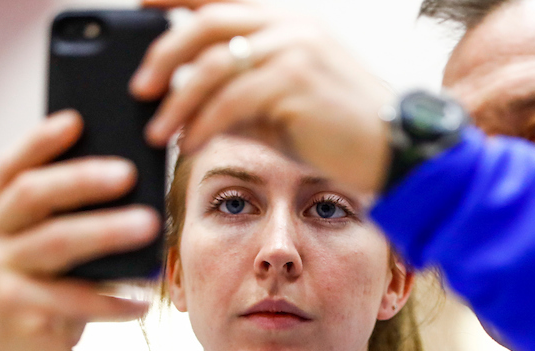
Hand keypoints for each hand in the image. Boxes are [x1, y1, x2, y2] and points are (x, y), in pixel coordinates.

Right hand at [0, 111, 158, 350]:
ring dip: (107, 231)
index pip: (10, 169)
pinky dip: (112, 299)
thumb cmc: (45, 308)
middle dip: (83, 179)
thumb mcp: (48, 266)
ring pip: (55, 242)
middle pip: (33, 195)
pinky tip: (144, 301)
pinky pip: (72, 299)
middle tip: (129, 173)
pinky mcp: (11, 312)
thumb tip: (129, 193)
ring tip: (150, 226)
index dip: (41, 142)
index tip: (78, 120)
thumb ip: (67, 231)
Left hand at [132, 0, 392, 194]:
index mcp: (289, 21)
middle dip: (164, 55)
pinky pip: (232, 100)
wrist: (395, 151)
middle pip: (207, 23)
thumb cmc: (342, 132)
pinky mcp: (296, 82)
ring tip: (158, 131)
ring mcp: (295, 50)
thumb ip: (240, 97)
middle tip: (140, 88)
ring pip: (213, 65)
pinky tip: (191, 143)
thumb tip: (189, 107)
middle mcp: (291, 25)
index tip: (140, 6)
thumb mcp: (283, 105)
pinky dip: (204, 123)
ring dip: (178, 102)